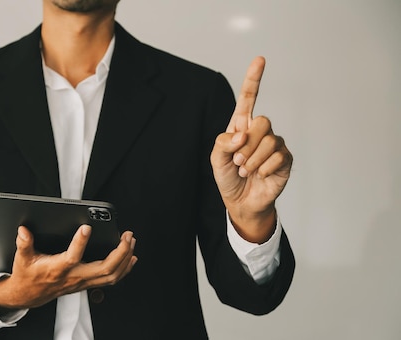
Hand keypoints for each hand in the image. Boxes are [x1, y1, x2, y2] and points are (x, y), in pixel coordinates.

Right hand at [0, 225, 136, 309]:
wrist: (28, 295)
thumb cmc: (28, 275)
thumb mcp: (22, 258)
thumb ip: (24, 243)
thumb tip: (24, 230)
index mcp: (58, 269)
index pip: (72, 257)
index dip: (80, 243)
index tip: (86, 227)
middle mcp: (74, 277)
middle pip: (104, 269)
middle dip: (120, 252)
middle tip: (126, 235)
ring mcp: (83, 282)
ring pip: (112, 276)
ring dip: (125, 259)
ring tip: (131, 242)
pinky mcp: (87, 284)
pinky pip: (111, 279)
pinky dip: (124, 269)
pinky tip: (131, 258)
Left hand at [210, 56, 292, 242]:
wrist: (241, 202)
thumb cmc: (228, 178)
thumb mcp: (216, 160)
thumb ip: (223, 143)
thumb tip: (241, 135)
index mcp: (241, 126)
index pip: (248, 98)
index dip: (254, 79)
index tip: (260, 60)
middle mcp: (259, 132)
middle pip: (262, 121)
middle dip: (247, 145)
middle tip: (238, 162)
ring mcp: (274, 144)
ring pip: (269, 140)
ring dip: (252, 160)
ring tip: (246, 171)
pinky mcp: (285, 159)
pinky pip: (278, 156)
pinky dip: (264, 168)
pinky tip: (259, 175)